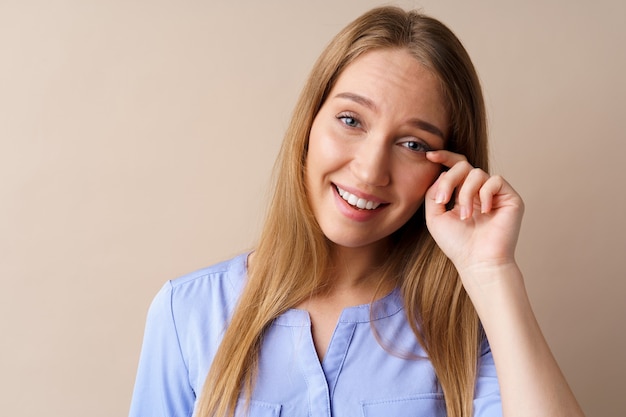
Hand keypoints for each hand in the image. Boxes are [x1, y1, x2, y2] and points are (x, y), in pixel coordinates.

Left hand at [424, 150, 524, 278]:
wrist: (477, 261)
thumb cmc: (457, 244)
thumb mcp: (435, 216)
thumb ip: (433, 192)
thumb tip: (442, 172)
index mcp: (462, 194)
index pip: (455, 168)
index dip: (444, 157)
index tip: (429, 155)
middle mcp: (479, 191)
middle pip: (463, 165)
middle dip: (450, 180)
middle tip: (443, 200)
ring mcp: (495, 194)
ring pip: (477, 173)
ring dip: (465, 193)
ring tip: (465, 216)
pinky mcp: (510, 198)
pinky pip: (495, 180)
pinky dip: (485, 194)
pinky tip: (483, 211)